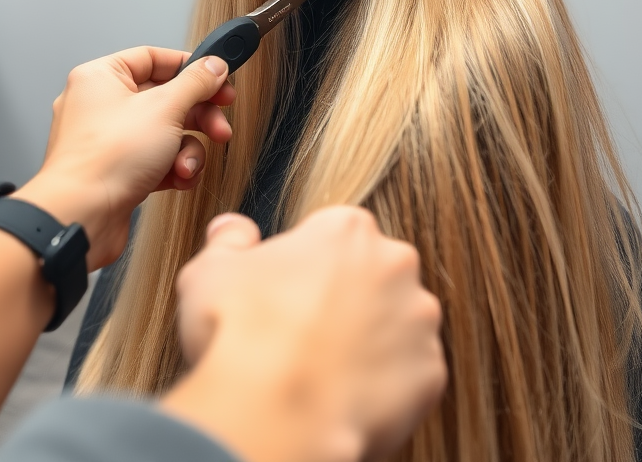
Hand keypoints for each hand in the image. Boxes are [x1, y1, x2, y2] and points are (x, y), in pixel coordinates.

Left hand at [17, 47, 234, 268]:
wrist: (81, 218)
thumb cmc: (105, 160)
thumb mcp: (165, 109)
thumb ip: (196, 82)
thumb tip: (214, 65)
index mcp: (101, 77)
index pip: (154, 58)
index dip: (190, 68)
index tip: (218, 79)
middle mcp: (101, 105)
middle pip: (165, 98)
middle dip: (198, 116)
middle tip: (219, 126)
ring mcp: (109, 140)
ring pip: (165, 133)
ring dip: (187, 149)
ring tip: (188, 164)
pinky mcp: (117, 171)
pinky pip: (156, 159)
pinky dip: (172, 168)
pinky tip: (178, 179)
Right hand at [162, 207, 446, 461]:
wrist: (273, 412)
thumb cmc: (240, 334)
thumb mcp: (210, 272)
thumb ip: (228, 241)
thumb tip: (232, 229)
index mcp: (348, 230)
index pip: (335, 236)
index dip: (309, 267)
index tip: (289, 294)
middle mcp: (395, 264)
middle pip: (376, 274)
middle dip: (350, 298)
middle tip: (307, 333)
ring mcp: (419, 320)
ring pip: (399, 325)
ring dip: (374, 341)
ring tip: (326, 372)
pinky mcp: (431, 373)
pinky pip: (411, 376)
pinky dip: (387, 387)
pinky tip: (347, 398)